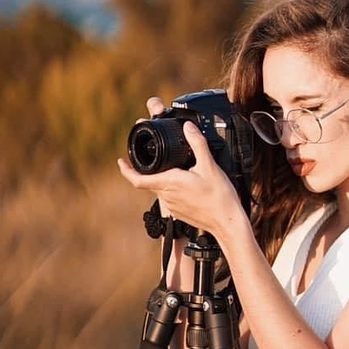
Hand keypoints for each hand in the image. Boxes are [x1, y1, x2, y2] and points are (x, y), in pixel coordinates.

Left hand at [117, 98, 245, 238]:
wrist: (227, 222)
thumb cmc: (219, 197)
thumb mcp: (209, 166)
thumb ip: (197, 144)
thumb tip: (188, 127)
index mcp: (170, 182)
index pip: (138, 179)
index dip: (126, 170)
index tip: (121, 162)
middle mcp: (167, 196)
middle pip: (150, 181)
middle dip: (148, 169)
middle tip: (153, 157)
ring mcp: (173, 206)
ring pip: (161, 189)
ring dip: (164, 179)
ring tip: (176, 170)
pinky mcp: (180, 212)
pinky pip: (171, 197)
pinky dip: (173, 189)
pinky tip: (187, 184)